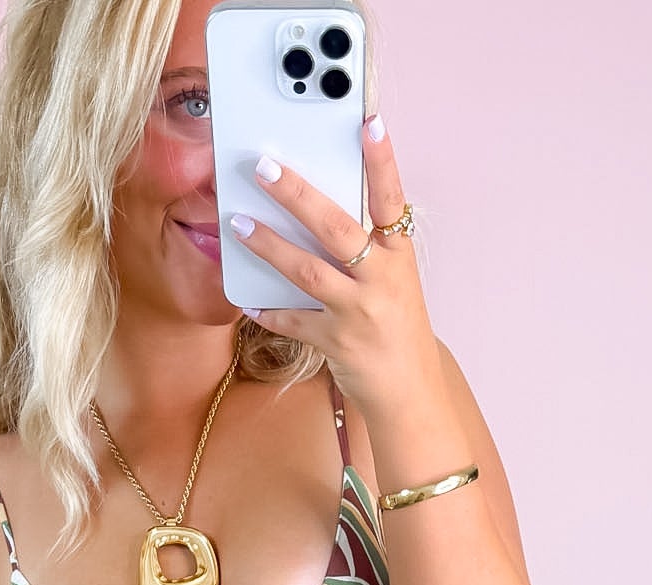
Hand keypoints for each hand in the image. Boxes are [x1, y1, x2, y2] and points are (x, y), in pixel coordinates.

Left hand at [226, 112, 441, 415]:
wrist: (411, 393)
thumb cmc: (398, 330)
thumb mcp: (394, 282)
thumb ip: (365, 249)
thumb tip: (316, 213)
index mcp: (398, 256)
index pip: (391, 199)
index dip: (382, 161)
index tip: (369, 123)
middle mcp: (382, 280)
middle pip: (336, 228)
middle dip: (297, 195)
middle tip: (264, 167)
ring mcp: (359, 313)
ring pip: (308, 272)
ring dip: (270, 246)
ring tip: (239, 223)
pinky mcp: (338, 344)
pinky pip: (295, 322)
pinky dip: (270, 310)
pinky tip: (248, 299)